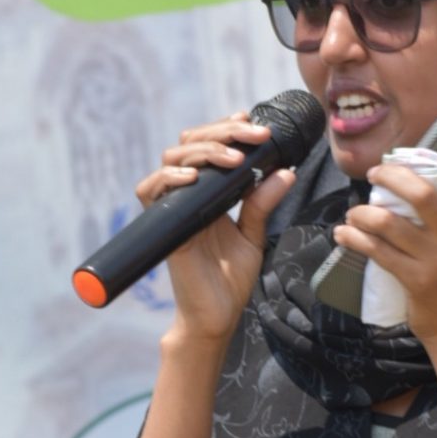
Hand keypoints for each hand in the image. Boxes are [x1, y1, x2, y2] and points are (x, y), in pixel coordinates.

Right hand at [135, 112, 295, 340]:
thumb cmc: (231, 279)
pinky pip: (150, 192)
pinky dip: (170, 178)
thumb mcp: (253, 235)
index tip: (251, 121)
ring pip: (172, 159)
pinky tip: (194, 177)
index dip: (225, 129)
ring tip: (235, 158)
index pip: (208, 147)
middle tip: (254, 134)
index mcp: (209, 193)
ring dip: (203, 150)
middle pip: (189, 144)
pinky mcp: (164, 227)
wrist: (217, 315)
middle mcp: (188, 195)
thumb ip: (263, 203)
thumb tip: (286, 170)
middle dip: (221, 132)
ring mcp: (174, 209)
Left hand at [332, 163, 436, 343]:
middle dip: (390, 177)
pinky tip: (344, 234)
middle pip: (421, 194)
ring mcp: (436, 260)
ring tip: (353, 212)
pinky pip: (379, 253)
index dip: (415, 166)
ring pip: (391, 224)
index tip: (394, 162)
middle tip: (373, 175)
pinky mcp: (416, 280)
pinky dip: (356, 240)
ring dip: (363, 213)